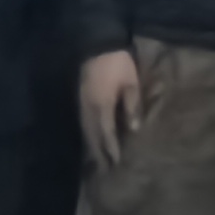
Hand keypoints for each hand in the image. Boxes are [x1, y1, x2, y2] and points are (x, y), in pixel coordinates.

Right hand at [77, 51, 142, 170]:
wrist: (97, 44)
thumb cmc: (117, 64)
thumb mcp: (130, 83)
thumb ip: (132, 106)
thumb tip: (134, 129)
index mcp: (102, 107)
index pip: (107, 135)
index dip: (111, 150)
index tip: (116, 164)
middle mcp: (89, 110)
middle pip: (93, 137)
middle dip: (99, 154)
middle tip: (104, 170)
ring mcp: (82, 105)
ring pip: (86, 132)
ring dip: (92, 147)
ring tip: (98, 160)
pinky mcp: (80, 100)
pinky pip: (83, 124)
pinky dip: (88, 135)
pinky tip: (92, 139)